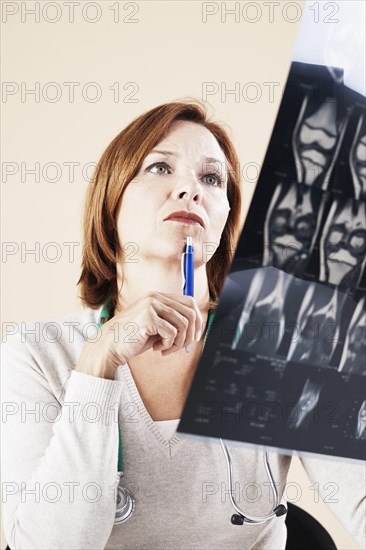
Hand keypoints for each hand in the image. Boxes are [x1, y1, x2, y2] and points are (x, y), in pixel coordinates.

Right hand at [76, 291, 203, 378]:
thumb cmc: (133, 339)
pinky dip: (168, 345)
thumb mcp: (156, 327)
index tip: (195, 336)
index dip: (197, 320)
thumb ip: (173, 322)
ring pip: (183, 324)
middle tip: (181, 347)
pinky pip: (172, 333)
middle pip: (190, 312)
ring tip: (165, 349)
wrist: (109, 346)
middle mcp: (155, 297)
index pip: (189, 302)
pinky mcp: (148, 317)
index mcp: (158, 297)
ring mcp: (151, 305)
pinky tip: (157, 349)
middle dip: (190, 334)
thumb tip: (197, 328)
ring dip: (178, 342)